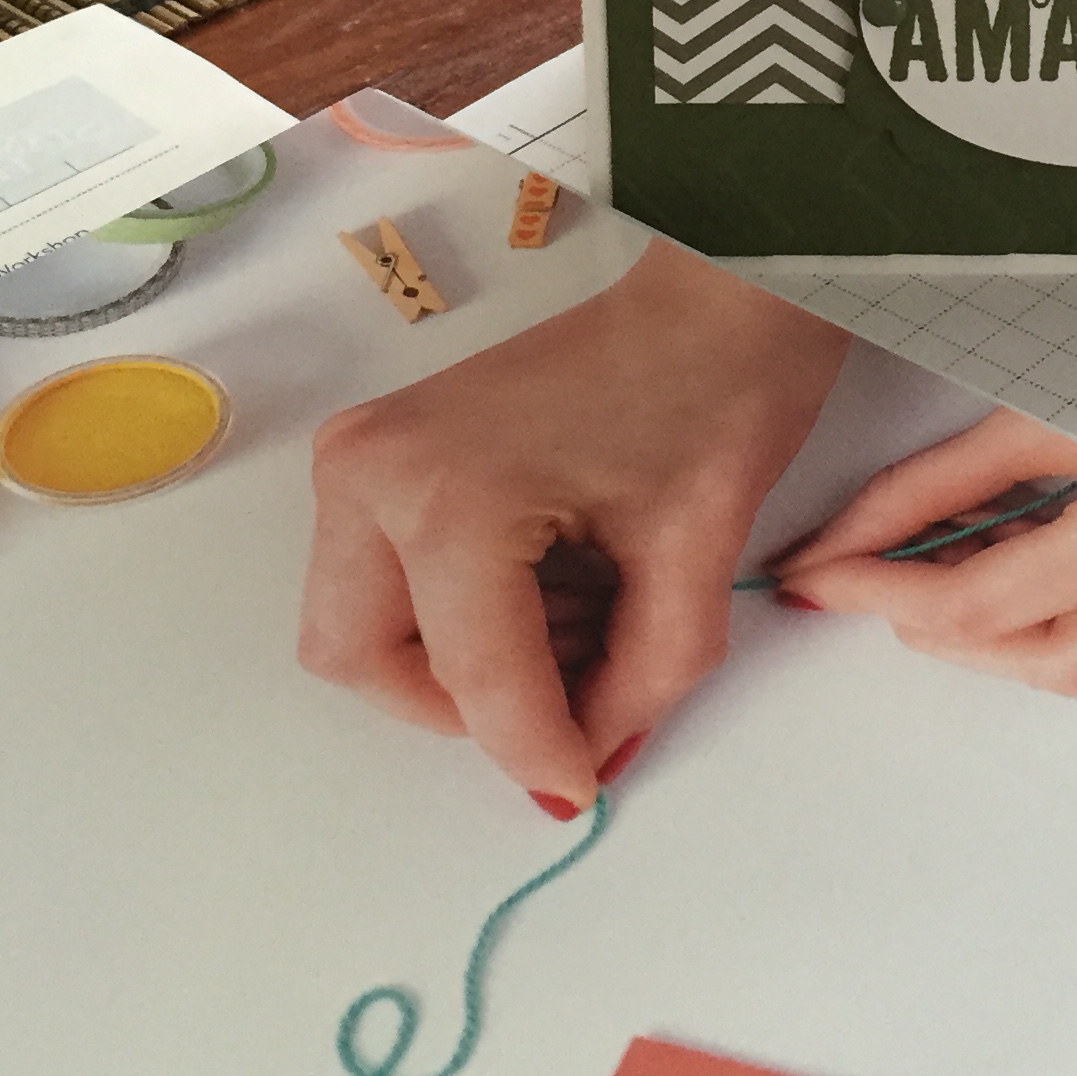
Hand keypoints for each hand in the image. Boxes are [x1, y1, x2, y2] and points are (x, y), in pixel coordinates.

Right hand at [298, 240, 847, 804]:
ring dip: (463, 658)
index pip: (477, 682)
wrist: (714, 289)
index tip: (584, 785)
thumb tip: (586, 758)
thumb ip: (638, 686)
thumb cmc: (714, 389)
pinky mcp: (382, 451)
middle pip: (364, 663)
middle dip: (464, 703)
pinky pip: (382, 579)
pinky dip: (458, 611)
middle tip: (571, 691)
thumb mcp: (693, 561)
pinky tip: (557, 580)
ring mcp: (364, 455)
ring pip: (362, 628)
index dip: (542, 750)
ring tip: (584, 616)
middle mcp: (373, 473)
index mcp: (447, 495)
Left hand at [774, 406, 1076, 692]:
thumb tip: (916, 479)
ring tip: (927, 618)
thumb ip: (1022, 402)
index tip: (812, 556)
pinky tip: (1039, 622)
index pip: (959, 492)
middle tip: (850, 594)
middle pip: (1003, 608)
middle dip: (904, 609)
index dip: (867, 533)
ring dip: (987, 652)